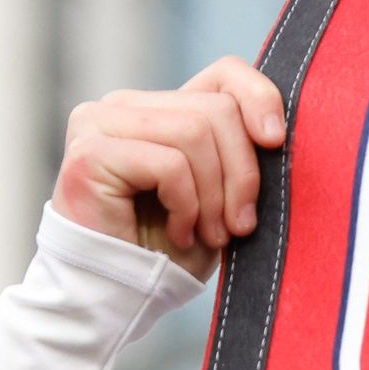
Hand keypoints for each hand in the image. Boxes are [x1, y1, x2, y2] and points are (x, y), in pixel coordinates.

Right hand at [52, 58, 287, 275]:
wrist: (120, 296)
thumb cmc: (172, 251)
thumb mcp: (220, 196)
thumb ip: (239, 152)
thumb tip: (279, 130)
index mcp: (159, 107)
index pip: (224, 73)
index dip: (261, 98)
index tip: (276, 143)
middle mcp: (125, 104)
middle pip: (216, 109)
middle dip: (242, 174)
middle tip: (239, 225)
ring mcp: (100, 122)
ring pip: (195, 132)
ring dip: (214, 196)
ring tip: (209, 234)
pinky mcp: (90, 152)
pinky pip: (169, 164)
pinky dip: (187, 207)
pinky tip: (178, 234)